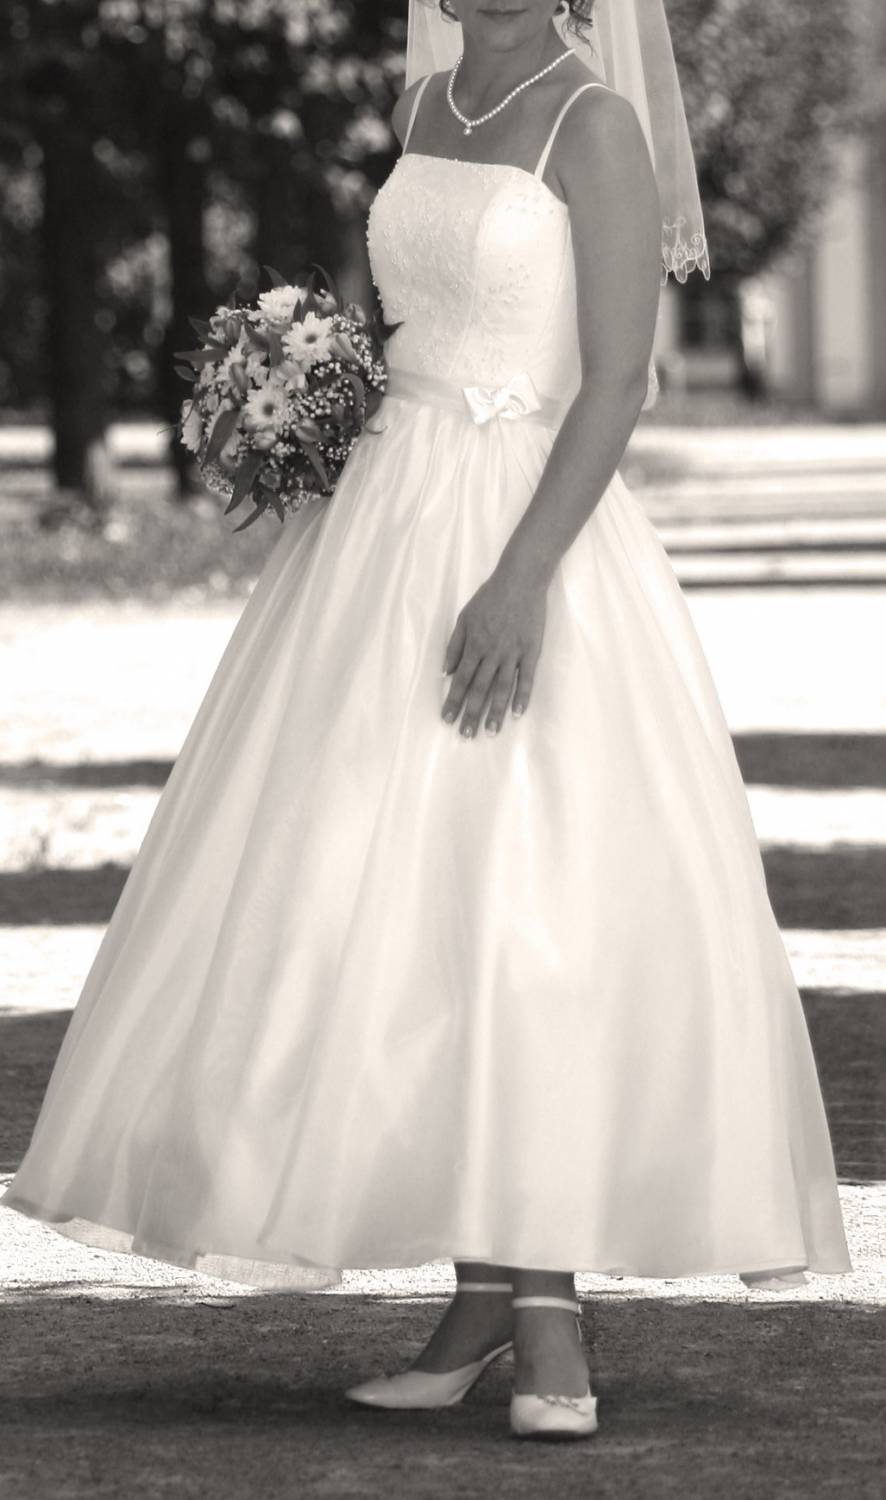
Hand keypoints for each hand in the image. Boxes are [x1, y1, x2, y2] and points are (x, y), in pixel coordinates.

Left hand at [441, 565, 546, 737]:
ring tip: (490, 733)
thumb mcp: (464, 617)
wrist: (520, 580)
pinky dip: (522, 697)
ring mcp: (513, 653)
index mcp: (474, 645)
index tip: (447, 720)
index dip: (453, 701)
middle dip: (472, 714)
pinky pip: (527, 678)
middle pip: (479, 689)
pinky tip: (517, 714)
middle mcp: (492, 653)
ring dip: (495, 712)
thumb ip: (454, 645)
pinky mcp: (531, 651)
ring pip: (502, 688)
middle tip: (466, 736)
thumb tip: (444, 672)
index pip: (461, 680)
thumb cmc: (489, 597)